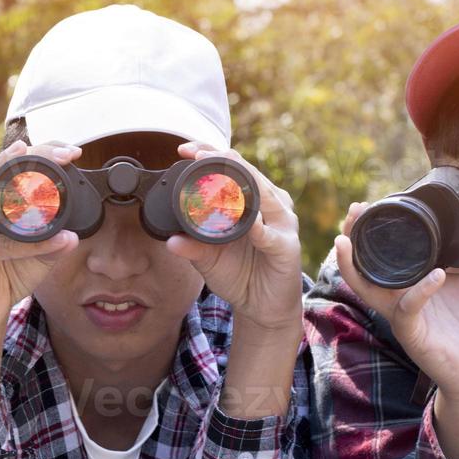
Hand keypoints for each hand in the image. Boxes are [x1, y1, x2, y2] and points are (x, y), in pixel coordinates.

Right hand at [0, 140, 82, 336]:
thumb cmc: (7, 276)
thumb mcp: (38, 252)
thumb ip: (54, 239)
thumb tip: (77, 233)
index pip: (11, 165)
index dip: (41, 153)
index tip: (72, 151)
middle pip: (1, 170)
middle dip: (36, 156)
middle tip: (66, 154)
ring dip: (23, 180)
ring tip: (51, 169)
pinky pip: (6, 243)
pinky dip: (37, 242)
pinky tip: (60, 239)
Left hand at [164, 143, 303, 334]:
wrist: (263, 309)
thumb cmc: (241, 275)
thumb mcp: (209, 259)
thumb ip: (193, 246)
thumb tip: (171, 240)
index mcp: (252, 201)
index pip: (234, 168)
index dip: (211, 154)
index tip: (184, 149)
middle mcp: (270, 205)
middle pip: (249, 173)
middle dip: (223, 160)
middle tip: (198, 153)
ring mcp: (282, 225)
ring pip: (264, 196)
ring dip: (243, 182)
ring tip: (221, 171)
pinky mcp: (287, 248)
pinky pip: (271, 236)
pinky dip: (260, 230)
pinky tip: (250, 225)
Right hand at [336, 204, 458, 404]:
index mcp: (410, 284)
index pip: (379, 254)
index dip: (366, 231)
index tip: (365, 205)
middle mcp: (398, 298)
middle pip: (360, 267)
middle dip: (350, 238)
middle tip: (353, 212)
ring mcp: (401, 316)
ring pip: (367, 288)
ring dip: (354, 264)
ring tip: (349, 240)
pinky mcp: (412, 334)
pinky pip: (407, 310)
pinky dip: (419, 291)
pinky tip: (435, 275)